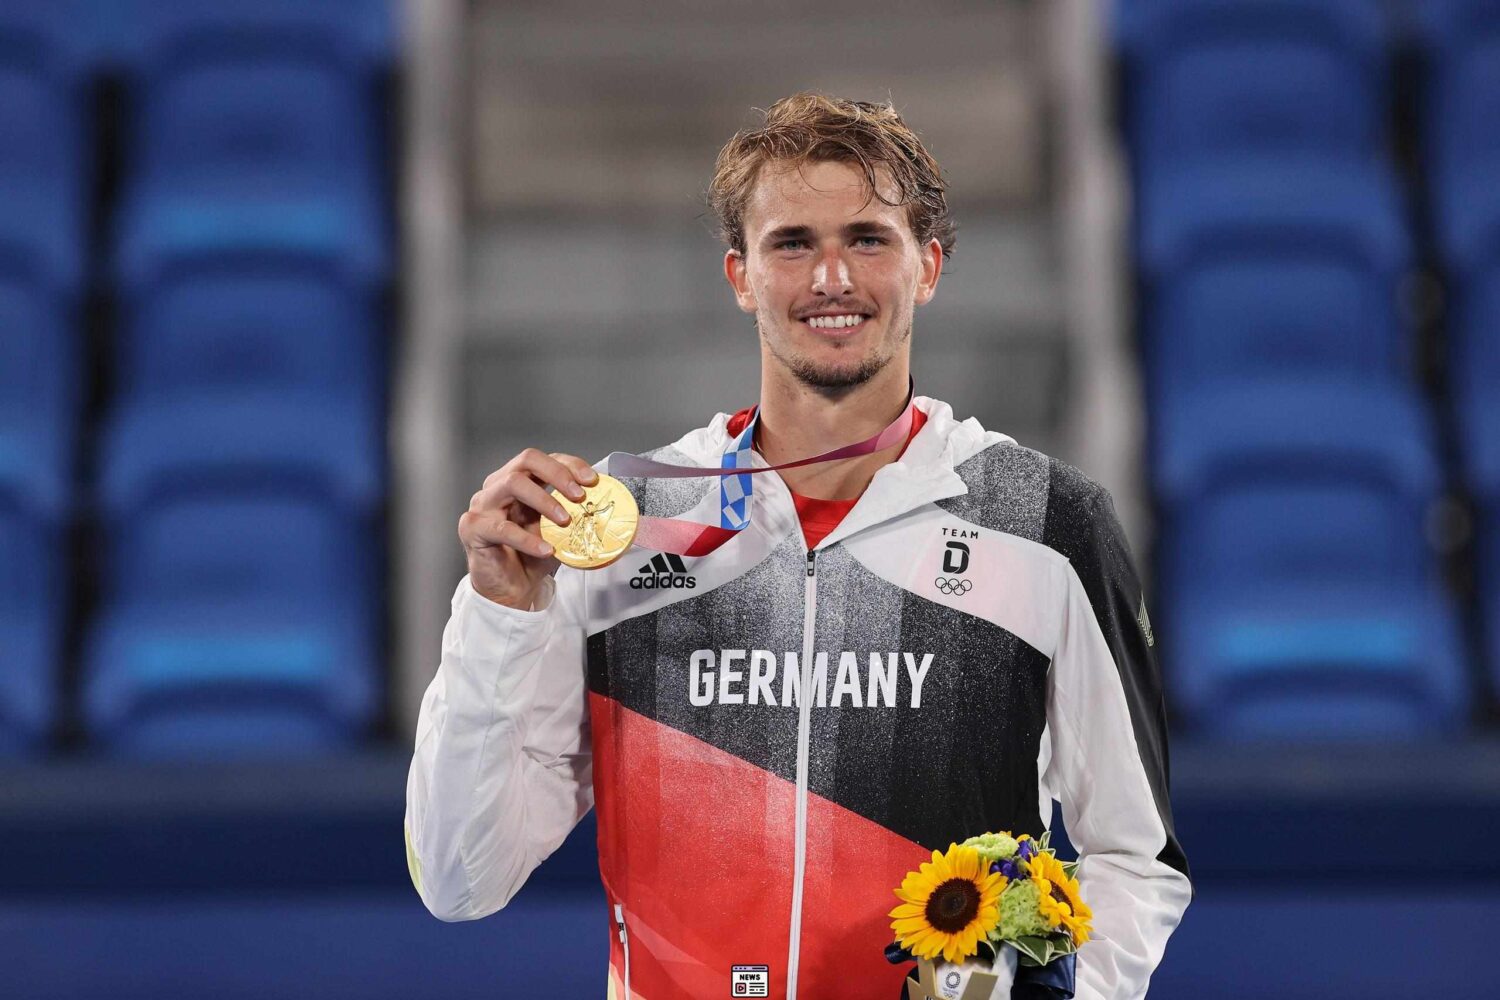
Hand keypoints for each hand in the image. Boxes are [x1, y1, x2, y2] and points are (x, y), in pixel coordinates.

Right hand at [458, 449, 598, 609]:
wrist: (511, 587)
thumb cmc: (532, 554)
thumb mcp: (559, 530)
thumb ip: (574, 514)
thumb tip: (609, 506)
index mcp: (517, 480)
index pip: (543, 459)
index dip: (569, 465)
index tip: (592, 481)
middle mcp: (497, 486)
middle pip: (526, 460)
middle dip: (557, 474)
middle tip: (579, 496)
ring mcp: (482, 505)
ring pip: (512, 484)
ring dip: (544, 500)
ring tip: (564, 521)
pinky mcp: (473, 528)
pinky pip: (501, 528)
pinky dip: (527, 539)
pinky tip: (546, 549)